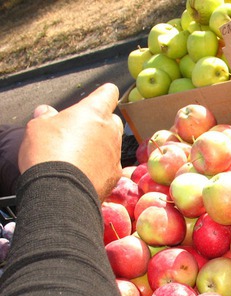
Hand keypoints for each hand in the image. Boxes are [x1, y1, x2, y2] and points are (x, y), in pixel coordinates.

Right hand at [18, 83, 123, 200]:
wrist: (61, 190)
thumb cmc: (48, 152)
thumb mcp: (38, 127)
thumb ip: (46, 117)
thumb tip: (46, 112)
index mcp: (94, 112)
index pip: (109, 93)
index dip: (104, 93)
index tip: (100, 96)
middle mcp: (110, 131)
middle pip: (113, 120)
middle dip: (101, 122)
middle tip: (80, 130)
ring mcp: (115, 154)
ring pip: (112, 143)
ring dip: (100, 145)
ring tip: (78, 154)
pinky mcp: (115, 175)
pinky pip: (110, 165)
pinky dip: (101, 165)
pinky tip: (85, 171)